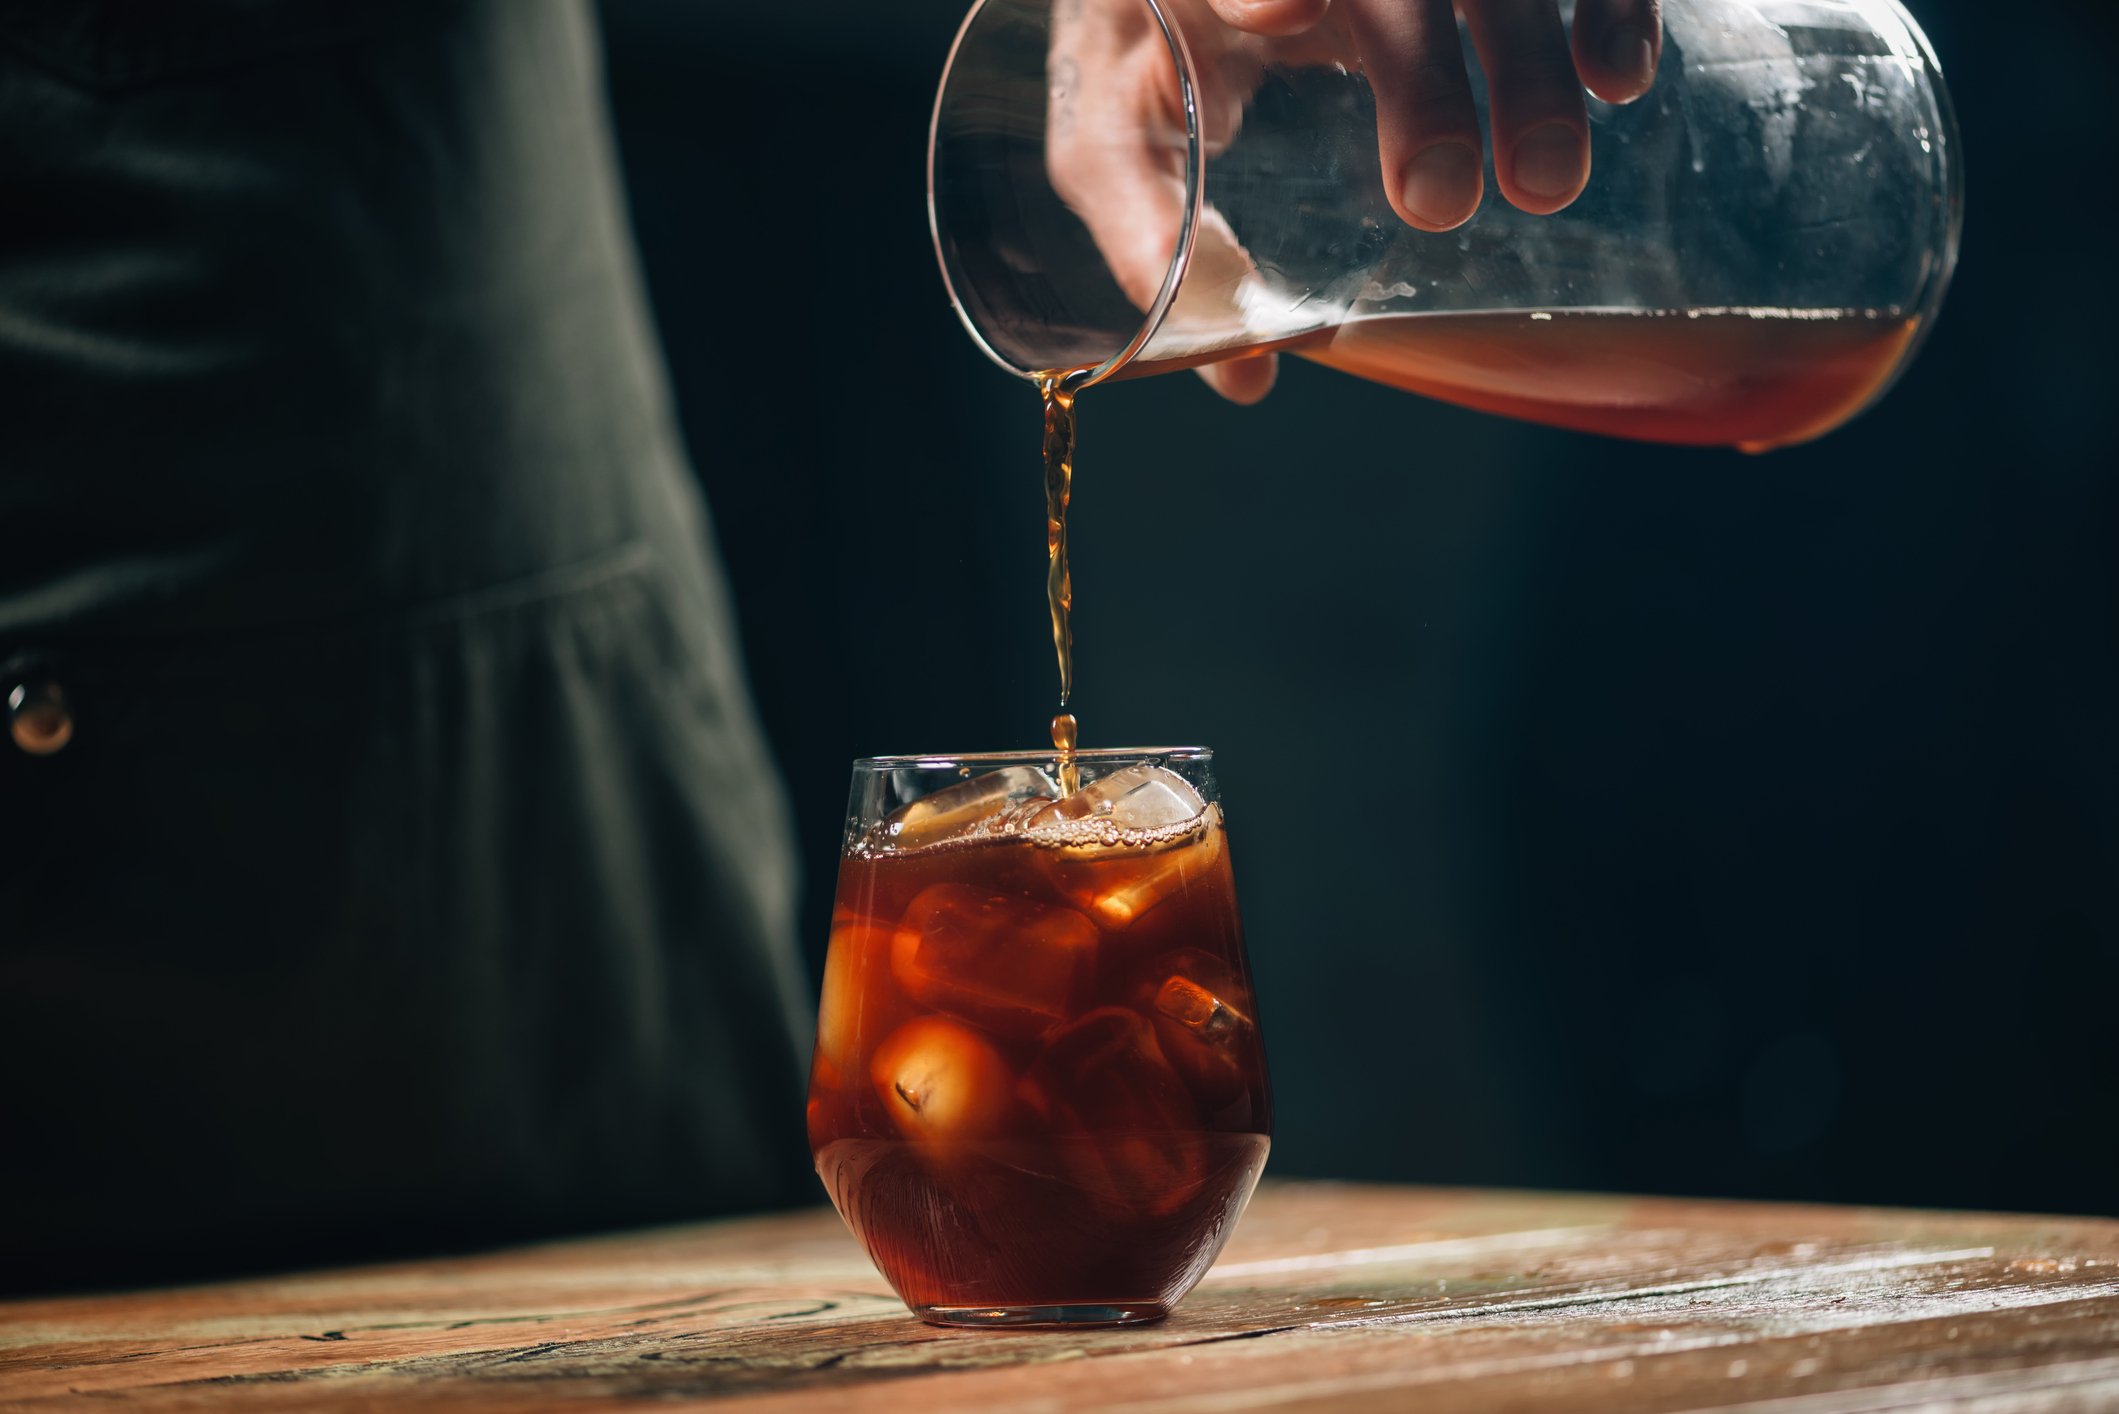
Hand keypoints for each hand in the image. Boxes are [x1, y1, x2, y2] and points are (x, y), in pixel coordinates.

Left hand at [1047, 0, 1660, 402]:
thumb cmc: (1143, 58)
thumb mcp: (1112, 138)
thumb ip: (1146, 232)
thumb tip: (1240, 375)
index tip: (1279, 15)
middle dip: (1420, 80)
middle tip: (1437, 200)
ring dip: (1526, 60)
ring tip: (1544, 182)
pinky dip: (1609, 5)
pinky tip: (1621, 80)